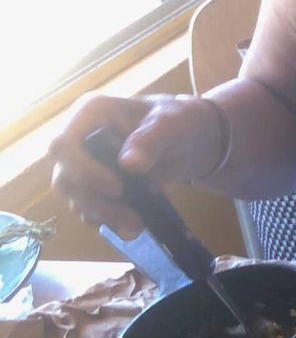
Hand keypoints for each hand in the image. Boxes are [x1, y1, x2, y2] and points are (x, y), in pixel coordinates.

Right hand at [49, 93, 227, 237]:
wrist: (188, 139)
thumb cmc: (178, 120)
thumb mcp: (173, 123)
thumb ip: (152, 139)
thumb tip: (129, 164)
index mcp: (91, 113)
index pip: (65, 144)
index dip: (83, 170)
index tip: (117, 188)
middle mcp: (79, 139)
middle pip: (65, 177)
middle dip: (96, 202)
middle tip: (133, 219)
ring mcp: (82, 163)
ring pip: (75, 196)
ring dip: (103, 214)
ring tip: (137, 224)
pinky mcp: (92, 184)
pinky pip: (87, 206)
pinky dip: (106, 219)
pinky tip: (129, 223)